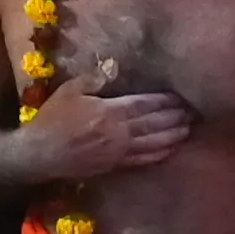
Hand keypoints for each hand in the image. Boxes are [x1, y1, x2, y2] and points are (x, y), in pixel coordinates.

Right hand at [25, 80, 193, 176]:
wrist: (40, 154)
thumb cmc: (52, 119)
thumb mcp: (69, 91)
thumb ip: (94, 79)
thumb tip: (113, 67)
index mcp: (109, 111)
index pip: (144, 104)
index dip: (164, 100)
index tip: (180, 96)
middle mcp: (119, 132)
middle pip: (154, 123)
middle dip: (175, 117)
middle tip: (194, 111)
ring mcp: (119, 151)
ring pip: (153, 142)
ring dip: (173, 135)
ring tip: (189, 128)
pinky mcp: (115, 165)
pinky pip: (143, 160)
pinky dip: (160, 154)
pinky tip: (171, 149)